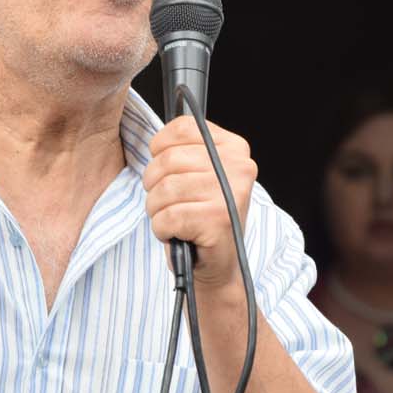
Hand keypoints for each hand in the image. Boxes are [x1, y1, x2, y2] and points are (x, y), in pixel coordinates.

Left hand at [143, 116, 257, 292]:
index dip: (160, 149)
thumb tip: (156, 142)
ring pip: (164, 188)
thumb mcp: (198, 174)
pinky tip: (178, 234)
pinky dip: (162, 229)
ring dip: (157, 209)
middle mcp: (239, 167)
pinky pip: (167, 216)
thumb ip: (184, 150)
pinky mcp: (218, 220)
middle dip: (154, 185)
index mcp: (235, 148)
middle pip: (168, 159)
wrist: (220, 265)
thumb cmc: (201, 216)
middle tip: (168, 203)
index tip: (167, 170)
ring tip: (173, 219)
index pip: (182, 128)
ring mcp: (230, 193)